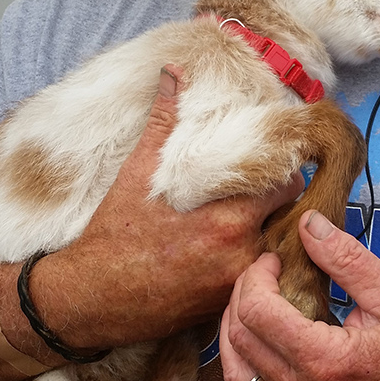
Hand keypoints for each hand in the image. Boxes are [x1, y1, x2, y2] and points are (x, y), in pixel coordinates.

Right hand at [32, 66, 304, 349]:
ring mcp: (237, 287)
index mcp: (230, 218)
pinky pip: (257, 282)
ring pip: (276, 254)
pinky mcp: (227, 309)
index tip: (268, 171)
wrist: (90, 300)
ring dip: (266, 240)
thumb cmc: (112, 236)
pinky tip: (224, 258)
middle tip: (256, 199)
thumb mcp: (137, 174)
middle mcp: (242, 255)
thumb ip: (165, 121)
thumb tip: (174, 71)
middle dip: (276, 209)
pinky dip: (250, 269)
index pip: (289, 187)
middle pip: (288, 222)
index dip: (282, 176)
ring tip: (241, 229)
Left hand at [219, 210, 379, 380]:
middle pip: (238, 337)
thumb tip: (307, 223)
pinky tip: (260, 343)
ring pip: (235, 372)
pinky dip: (244, 368)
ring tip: (255, 304)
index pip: (256, 311)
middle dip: (242, 296)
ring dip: (234, 332)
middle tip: (264, 275)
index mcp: (326, 361)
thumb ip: (346, 258)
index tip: (275, 260)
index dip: (255, 276)